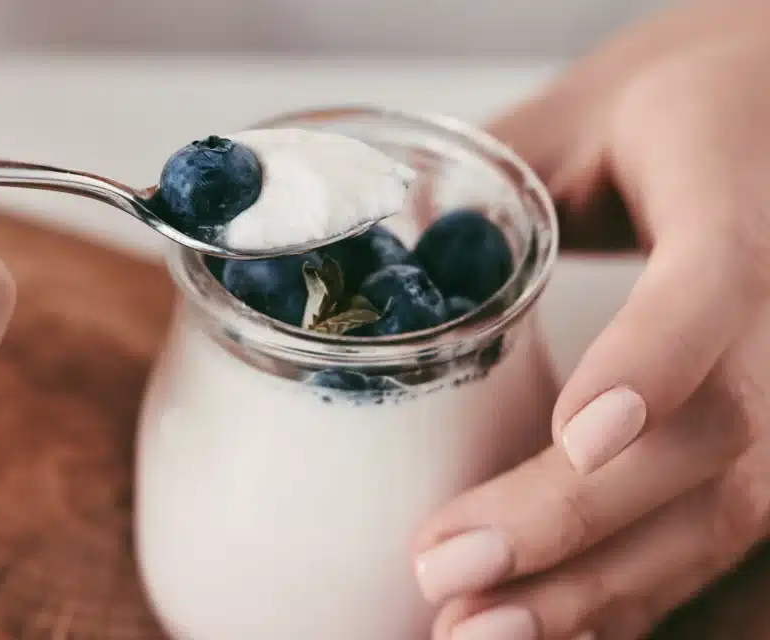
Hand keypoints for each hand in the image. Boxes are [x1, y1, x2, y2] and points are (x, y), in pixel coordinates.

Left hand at [412, 3, 769, 637]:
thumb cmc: (688, 106)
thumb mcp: (592, 112)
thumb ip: (495, 179)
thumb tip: (375, 254)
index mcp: (740, 195)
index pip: (718, 282)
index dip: (657, 359)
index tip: (578, 435)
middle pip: (717, 432)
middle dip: (576, 519)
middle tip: (450, 575)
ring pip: (737, 507)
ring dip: (611, 586)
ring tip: (485, 632)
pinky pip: (746, 537)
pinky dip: (658, 593)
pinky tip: (574, 629)